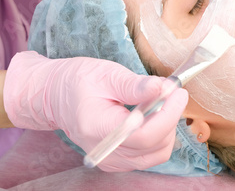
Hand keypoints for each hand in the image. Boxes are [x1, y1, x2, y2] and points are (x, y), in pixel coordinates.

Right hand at [4, 51, 187, 170]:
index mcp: (98, 127)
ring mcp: (112, 160)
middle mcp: (105, 151)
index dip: (168, 115)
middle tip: (170, 91)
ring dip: (167, 126)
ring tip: (160, 101)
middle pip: (155, 146)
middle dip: (170, 117)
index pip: (144, 135)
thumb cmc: (77, 81)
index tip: (178, 92)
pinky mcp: (119, 160)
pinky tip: (152, 114)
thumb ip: (135, 85)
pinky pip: (151, 154)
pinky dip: (159, 134)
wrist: (56, 96)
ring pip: (158, 153)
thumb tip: (163, 88)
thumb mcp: (105, 74)